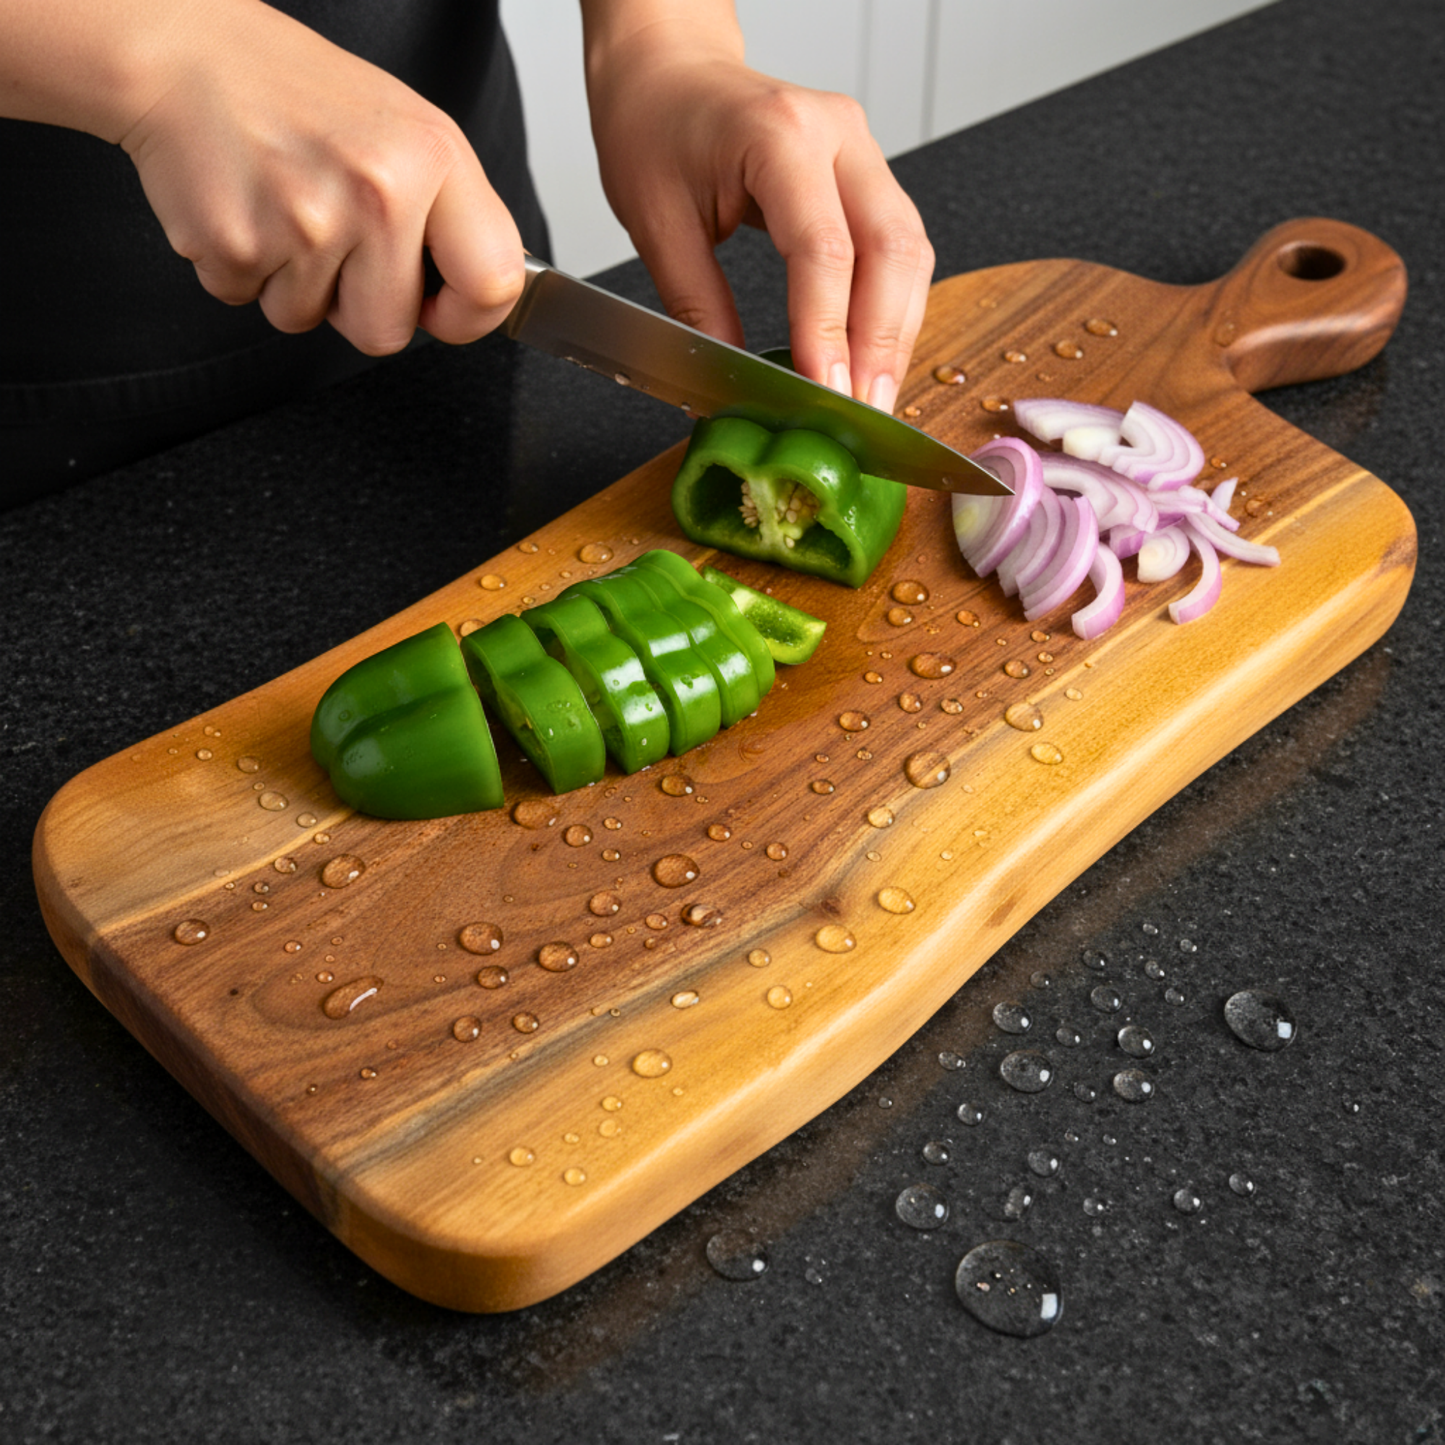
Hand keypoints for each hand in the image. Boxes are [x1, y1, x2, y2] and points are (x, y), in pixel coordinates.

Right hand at [119, 0, 524, 353]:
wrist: (179, 49)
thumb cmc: (290, 90)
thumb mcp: (403, 130)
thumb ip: (447, 213)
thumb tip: (472, 294)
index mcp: (432, 157)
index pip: (494, 282)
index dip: (468, 317)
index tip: (442, 309)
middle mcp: (377, 190)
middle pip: (387, 333)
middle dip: (357, 307)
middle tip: (333, 240)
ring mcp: (306, 222)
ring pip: (309, 321)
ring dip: (292, 283)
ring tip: (280, 206)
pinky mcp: (237, 245)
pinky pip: (249, 302)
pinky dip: (242, 267)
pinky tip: (242, 205)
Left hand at [583, 7, 932, 414]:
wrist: (666, 71)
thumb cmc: (653, 127)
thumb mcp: (656, 224)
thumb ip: (698, 307)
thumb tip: (730, 386)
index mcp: (779, 135)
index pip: (824, 249)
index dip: (828, 333)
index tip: (825, 394)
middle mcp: (837, 135)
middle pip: (892, 250)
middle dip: (882, 343)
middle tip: (866, 412)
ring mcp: (862, 151)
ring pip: (909, 252)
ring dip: (895, 332)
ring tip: (872, 398)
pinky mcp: (867, 175)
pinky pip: (897, 249)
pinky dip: (890, 309)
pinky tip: (871, 356)